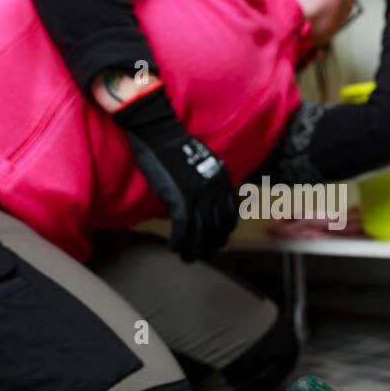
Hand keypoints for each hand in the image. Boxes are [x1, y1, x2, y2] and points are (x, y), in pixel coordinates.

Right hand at [113, 85, 238, 261]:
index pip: (231, 213)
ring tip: (187, 257)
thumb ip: (205, 182)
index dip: (224, 232)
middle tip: (202, 255)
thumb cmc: (174, 145)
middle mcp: (215, 189)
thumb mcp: (201, 162)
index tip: (218, 241)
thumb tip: (199, 205)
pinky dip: (179, 242)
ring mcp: (198, 194)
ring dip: (194, 249)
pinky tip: (173, 248)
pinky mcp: (180, 198)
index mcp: (223, 179)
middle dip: (211, 245)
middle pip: (218, 227)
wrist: (158, 132)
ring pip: (201, 232)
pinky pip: (182, 228)